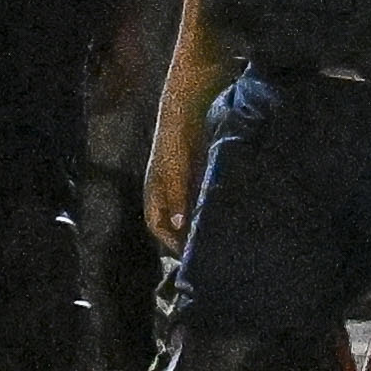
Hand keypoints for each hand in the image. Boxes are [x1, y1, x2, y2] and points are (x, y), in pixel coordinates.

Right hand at [142, 113, 205, 248]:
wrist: (184, 118)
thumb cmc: (172, 146)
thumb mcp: (173, 174)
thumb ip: (176, 198)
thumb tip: (179, 224)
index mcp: (153, 195)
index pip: (156, 226)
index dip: (168, 240)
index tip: (186, 252)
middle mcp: (164, 194)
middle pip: (171, 222)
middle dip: (183, 236)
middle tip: (202, 250)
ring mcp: (179, 187)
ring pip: (185, 213)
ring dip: (195, 224)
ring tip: (212, 237)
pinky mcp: (192, 180)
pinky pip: (196, 201)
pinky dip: (204, 210)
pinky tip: (218, 215)